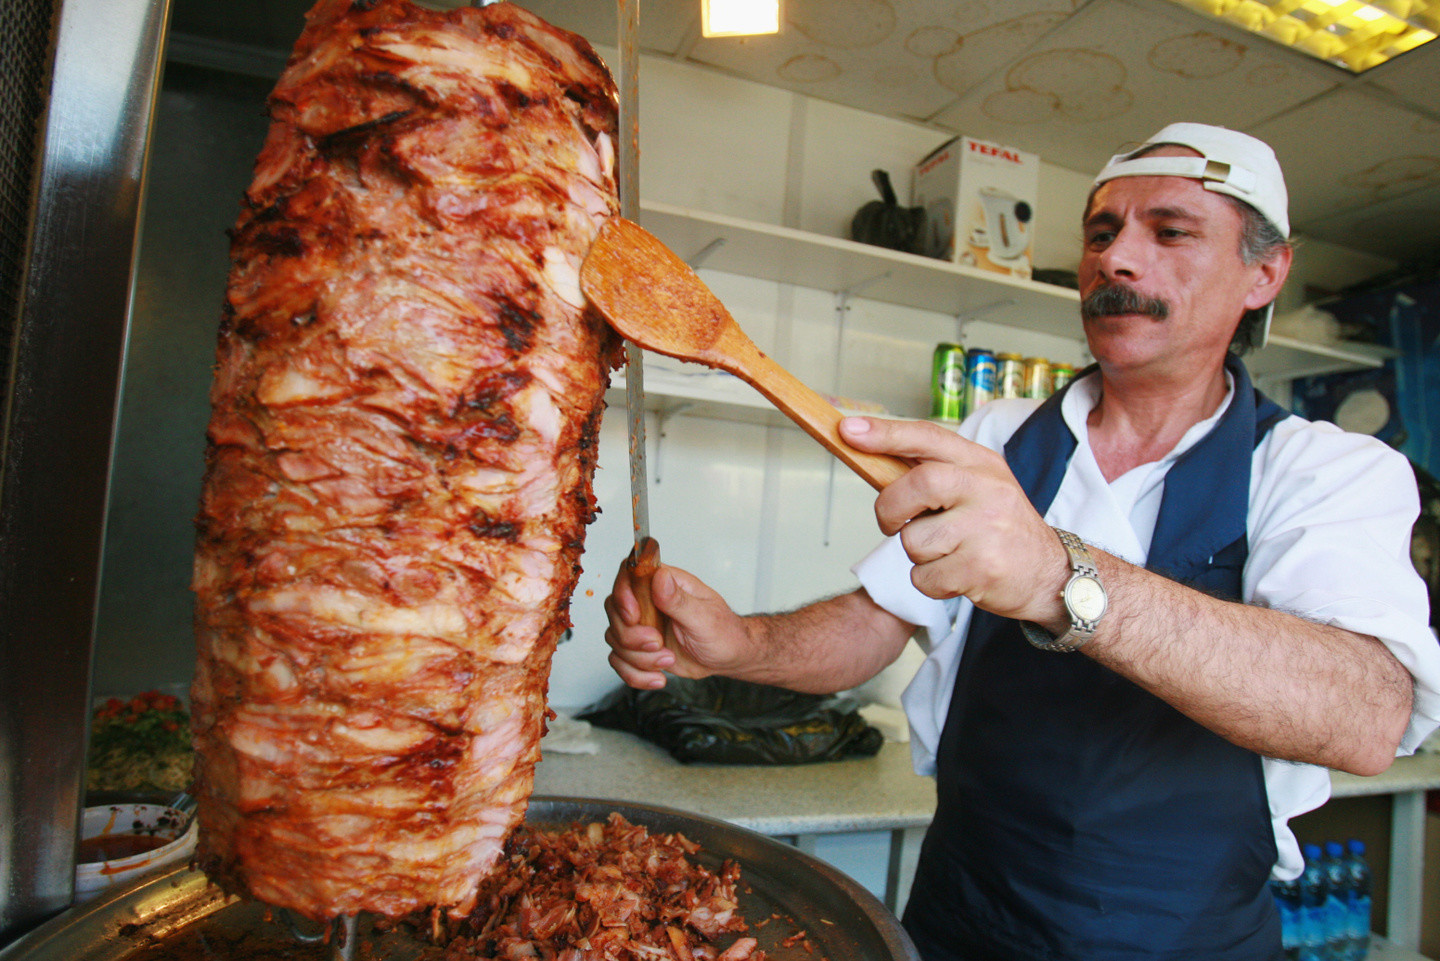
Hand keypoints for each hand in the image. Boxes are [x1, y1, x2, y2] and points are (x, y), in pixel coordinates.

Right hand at [602, 556, 749, 688]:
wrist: (727, 657)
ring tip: (667, 660)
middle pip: (615, 610)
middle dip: (631, 635)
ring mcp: (642, 625)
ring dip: (638, 658)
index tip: (633, 616)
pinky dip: (635, 674)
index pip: (629, 574)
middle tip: (658, 644)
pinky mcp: (639, 648)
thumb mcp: (704, 617)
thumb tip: (660, 578)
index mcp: (666, 584)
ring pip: (614, 638)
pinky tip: (658, 677)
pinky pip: (620, 661)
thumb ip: (678, 599)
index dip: (623, 594)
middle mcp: (649, 601)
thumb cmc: (723, 632)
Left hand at [839, 416, 1068, 626]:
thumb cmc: (1001, 529)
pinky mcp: (981, 568)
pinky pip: (924, 576)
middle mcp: (987, 490)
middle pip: (917, 484)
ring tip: (947, 553)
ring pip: (914, 540)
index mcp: (981, 464)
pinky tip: (956, 575)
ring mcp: (986, 529)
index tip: (848, 429)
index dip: (886, 433)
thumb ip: (936, 473)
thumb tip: (873, 457)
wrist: (1051, 576)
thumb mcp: (979, 487)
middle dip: (890, 507)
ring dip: (917, 554)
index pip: (928, 437)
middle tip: (890, 523)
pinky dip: (929, 582)